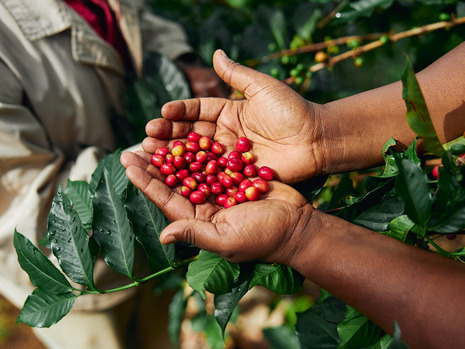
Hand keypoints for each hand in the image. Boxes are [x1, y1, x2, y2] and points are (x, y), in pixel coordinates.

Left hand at [121, 150, 312, 264]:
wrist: (299, 226)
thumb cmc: (263, 238)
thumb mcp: (226, 239)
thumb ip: (195, 234)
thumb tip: (163, 236)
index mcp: (197, 220)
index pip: (165, 198)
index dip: (146, 181)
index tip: (128, 162)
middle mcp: (204, 205)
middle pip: (173, 180)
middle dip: (154, 163)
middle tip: (135, 144)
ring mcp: (220, 190)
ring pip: (190, 167)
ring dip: (173, 152)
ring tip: (156, 134)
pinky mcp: (235, 176)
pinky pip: (213, 159)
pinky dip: (200, 146)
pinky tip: (186, 131)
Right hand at [145, 49, 328, 183]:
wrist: (317, 140)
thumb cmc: (293, 110)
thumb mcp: (263, 87)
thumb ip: (237, 74)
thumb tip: (216, 53)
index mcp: (229, 112)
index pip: (197, 111)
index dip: (179, 112)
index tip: (162, 112)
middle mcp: (225, 135)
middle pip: (190, 135)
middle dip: (168, 136)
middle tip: (147, 137)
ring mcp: (229, 158)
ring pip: (195, 157)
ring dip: (173, 157)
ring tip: (151, 155)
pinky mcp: (236, 177)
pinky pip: (211, 176)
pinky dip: (192, 177)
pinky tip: (173, 178)